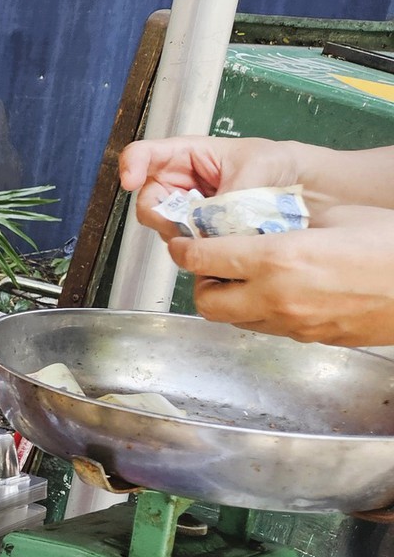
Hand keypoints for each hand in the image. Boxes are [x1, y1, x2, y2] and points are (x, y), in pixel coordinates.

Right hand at [119, 135, 306, 243]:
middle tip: (184, 225)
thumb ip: (228, 196)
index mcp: (187, 155)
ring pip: (167, 229)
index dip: (131, 167)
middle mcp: (180, 186)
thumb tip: (210, 227)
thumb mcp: (258, 168)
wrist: (308, 191)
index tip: (131, 182)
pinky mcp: (201, 237)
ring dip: (187, 236)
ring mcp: (188, 213)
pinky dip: (201, 250)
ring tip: (221, 231)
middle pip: (148, 202)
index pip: (144, 155)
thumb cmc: (280, 165)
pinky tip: (224, 244)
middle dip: (162, 217)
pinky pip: (188, 247)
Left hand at [170, 205, 393, 346]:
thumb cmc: (393, 246)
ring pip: (234, 321)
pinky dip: (259, 313)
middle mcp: (279, 298)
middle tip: (213, 263)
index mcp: (279, 260)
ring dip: (229, 300)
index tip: (182, 242)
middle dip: (200, 281)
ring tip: (246, 278)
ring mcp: (295, 325)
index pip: (203, 259)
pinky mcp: (312, 340)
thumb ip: (290, 220)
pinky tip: (278, 293)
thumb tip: (265, 219)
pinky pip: (267, 329)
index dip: (184, 249)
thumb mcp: (337, 216)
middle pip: (206, 301)